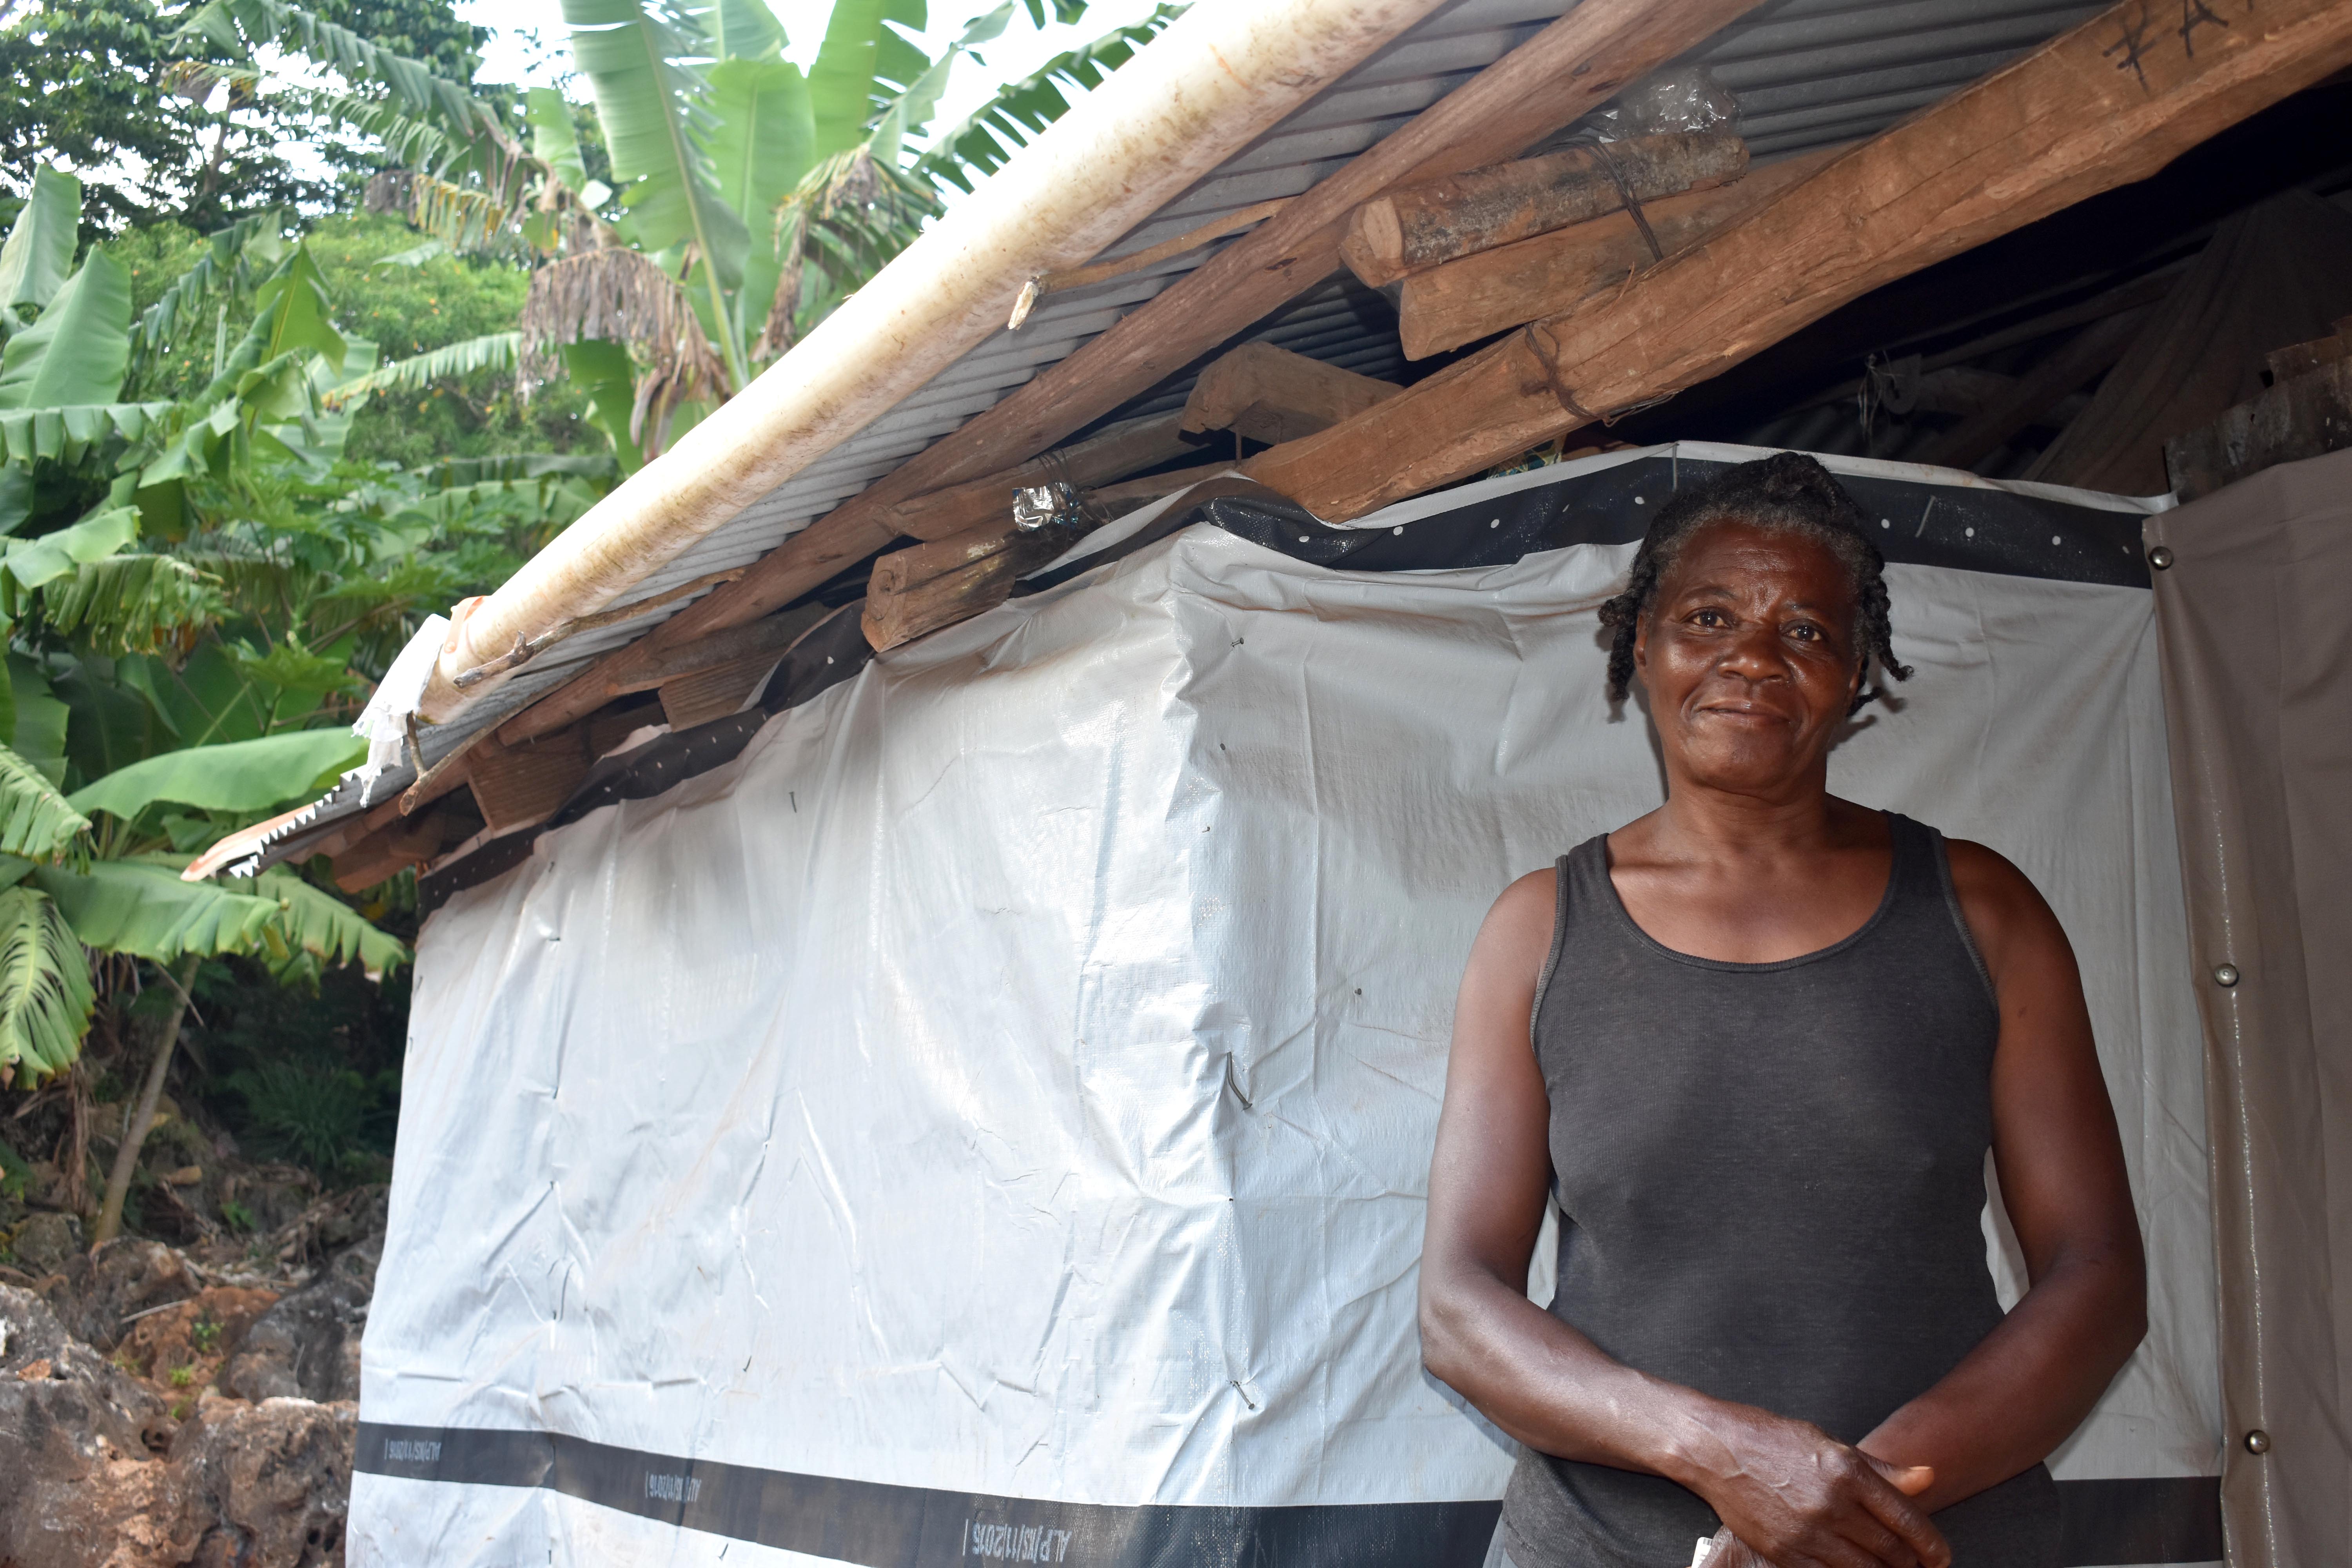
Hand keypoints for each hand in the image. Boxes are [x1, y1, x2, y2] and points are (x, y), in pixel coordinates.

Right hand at [1679, 1405, 1948, 1567]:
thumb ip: (1881, 1468)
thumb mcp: (1830, 1443)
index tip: (1940, 1556)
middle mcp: (1831, 1503)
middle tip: (1917, 1565)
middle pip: (1891, 1550)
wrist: (1716, 1449)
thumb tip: (1928, 1478)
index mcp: (1847, 1470)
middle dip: (1912, 1563)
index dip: (1932, 1545)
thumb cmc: (1773, 1439)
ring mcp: (1808, 1531)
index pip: (1907, 1519)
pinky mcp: (1785, 1552)